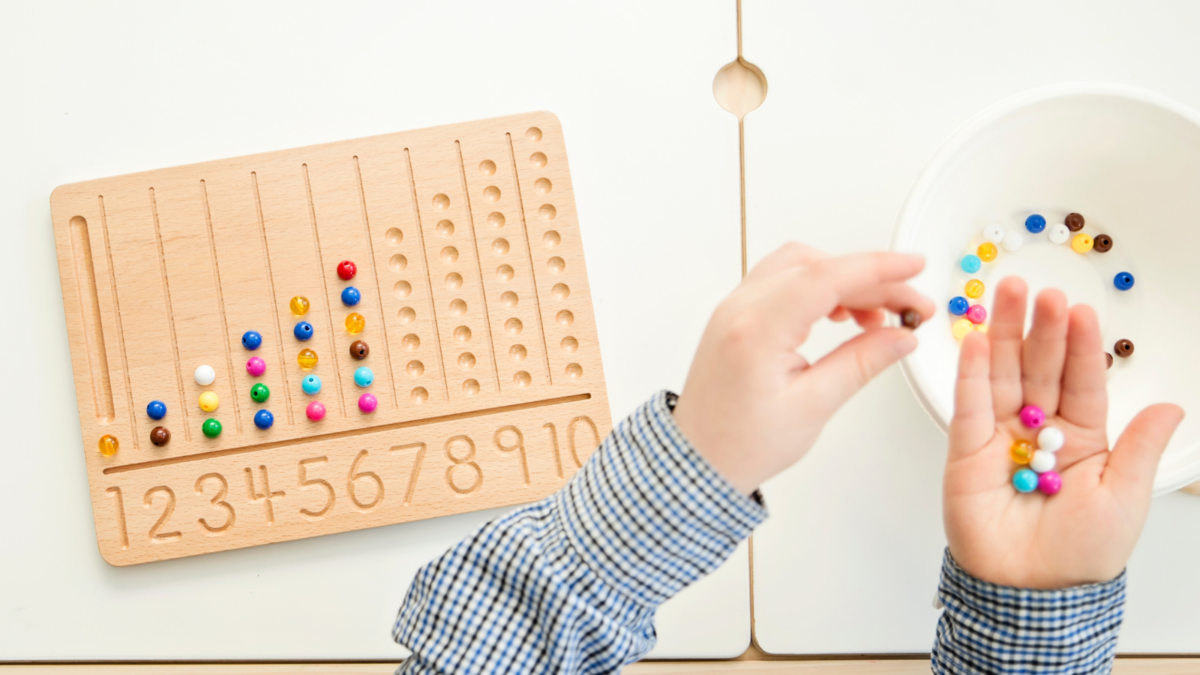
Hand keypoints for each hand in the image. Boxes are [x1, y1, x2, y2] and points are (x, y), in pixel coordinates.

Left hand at [672, 243, 933, 494]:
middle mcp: (740, 308)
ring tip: (878, 315)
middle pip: (816, 267)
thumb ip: (861, 363)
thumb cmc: (742, 443)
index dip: (877, 268)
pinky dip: (818, 287)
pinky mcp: (736, 315)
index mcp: (756, 329)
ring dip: (843, 280)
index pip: (826, 277)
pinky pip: (782, 281)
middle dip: (870, 279)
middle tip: (909, 306)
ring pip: (799, 267)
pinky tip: (842, 313)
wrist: (698, 459)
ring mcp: (734, 308)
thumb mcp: (813, 407)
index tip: (913, 266)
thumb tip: (900, 336)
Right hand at [945, 277, 1184, 588]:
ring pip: (1002, 377)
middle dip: (1040, 328)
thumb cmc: (1082, 553)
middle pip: (1039, 368)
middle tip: (1040, 290)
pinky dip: (971, 376)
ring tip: (1006, 295)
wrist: (1030, 591)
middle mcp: (1039, 430)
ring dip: (1002, 335)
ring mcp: (1000, 437)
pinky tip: (975, 344)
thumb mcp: (1126, 498)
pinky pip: (969, 408)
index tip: (1082, 311)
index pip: (1082, 381)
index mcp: (1082, 437)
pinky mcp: (966, 452)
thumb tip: (1171, 405)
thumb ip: (1140, 448)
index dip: (1081, 346)